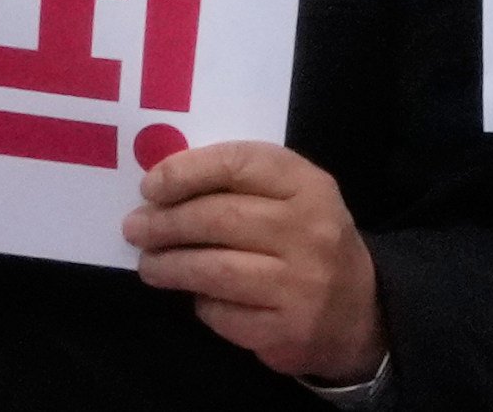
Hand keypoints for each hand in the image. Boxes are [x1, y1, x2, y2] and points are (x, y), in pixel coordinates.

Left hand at [127, 139, 385, 384]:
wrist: (357, 309)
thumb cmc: (310, 240)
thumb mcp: (294, 199)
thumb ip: (244, 186)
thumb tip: (165, 187)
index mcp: (310, 186)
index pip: (241, 163)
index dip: (188, 171)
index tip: (150, 184)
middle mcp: (309, 230)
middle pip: (220, 218)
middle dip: (166, 222)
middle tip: (135, 227)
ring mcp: (299, 283)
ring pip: (214, 270)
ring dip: (170, 265)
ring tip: (148, 264)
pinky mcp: (284, 329)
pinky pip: (222, 314)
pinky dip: (200, 303)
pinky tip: (194, 294)